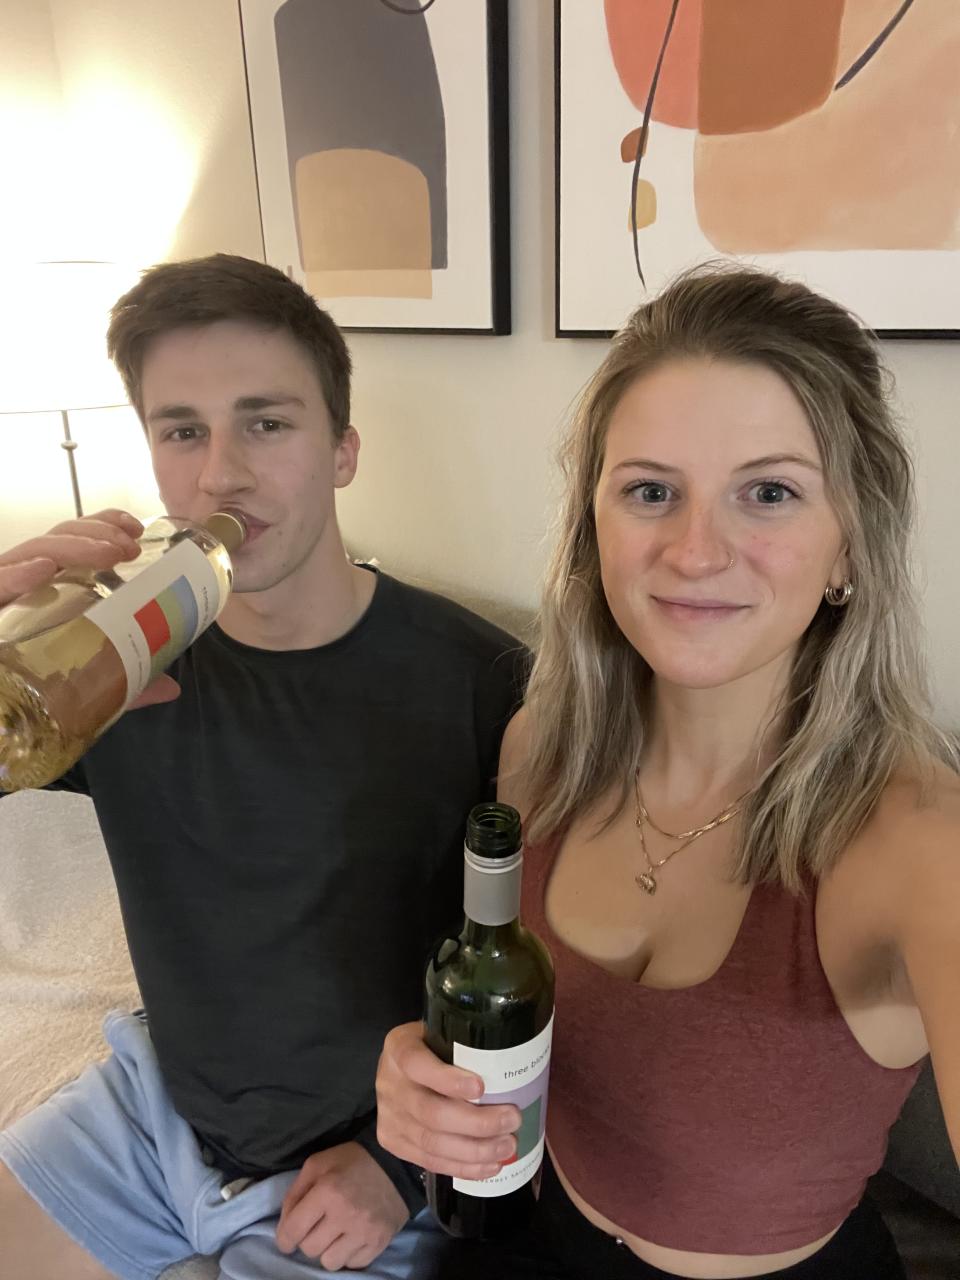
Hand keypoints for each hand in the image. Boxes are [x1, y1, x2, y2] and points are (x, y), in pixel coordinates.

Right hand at [0, 510, 178, 708]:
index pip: (74, 541)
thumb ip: (125, 679)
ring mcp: (5, 595)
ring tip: (107, 554)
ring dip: (73, 547)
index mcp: (51, 588)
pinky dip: (15, 576)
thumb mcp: (89, 682)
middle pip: (58, 540)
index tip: (137, 530)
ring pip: (31, 553)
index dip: (103, 525)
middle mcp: (26, 584)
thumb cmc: (35, 686)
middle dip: (97, 533)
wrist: (2, 712)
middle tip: (130, 548)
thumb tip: (171, 689)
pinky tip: (41, 570)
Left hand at [275, 1141, 407, 1270]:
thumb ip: (295, 1192)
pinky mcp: (379, 1243)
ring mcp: (364, 1232)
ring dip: (327, 1250)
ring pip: (330, 1262)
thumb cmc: (352, 1161)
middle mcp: (345, 1215)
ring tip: (335, 1234)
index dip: (284, 1239)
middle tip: (317, 1227)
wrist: (396, 1164)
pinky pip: (352, 1264)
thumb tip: (285, 1225)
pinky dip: (348, 1254)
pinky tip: (351, 1237)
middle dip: (307, 1240)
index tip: (286, 1239)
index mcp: (327, 1191)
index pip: (293, 1230)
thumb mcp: (317, 1163)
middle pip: (310, 1249)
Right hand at [375, 1021, 519, 1180]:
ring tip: (508, 1146)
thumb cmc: (433, 1048)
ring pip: (432, 1143)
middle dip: (476, 1122)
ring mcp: (388, 1116)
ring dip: (475, 1150)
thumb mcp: (441, 1035)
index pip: (417, 1063)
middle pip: (431, 1112)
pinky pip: (430, 1161)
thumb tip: (518, 1063)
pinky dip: (463, 1167)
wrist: (399, 1071)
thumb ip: (465, 1046)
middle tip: (513, 1119)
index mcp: (399, 1048)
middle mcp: (389, 1083)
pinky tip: (489, 1166)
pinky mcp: (392, 1142)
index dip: (447, 1079)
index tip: (481, 1087)